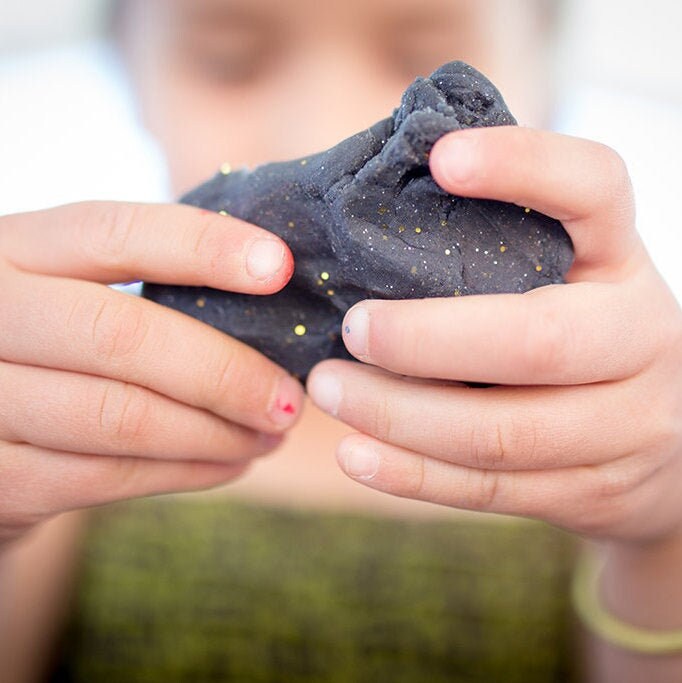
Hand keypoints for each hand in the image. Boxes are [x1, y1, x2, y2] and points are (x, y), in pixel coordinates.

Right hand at [0, 201, 302, 545]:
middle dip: (225, 371)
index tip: (281, 267)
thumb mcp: (69, 294)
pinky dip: (187, 472)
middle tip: (290, 397)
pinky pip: (109, 477)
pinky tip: (231, 462)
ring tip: (272, 434)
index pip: (114, 233)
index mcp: (14, 250)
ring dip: (217, 432)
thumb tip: (272, 289)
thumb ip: (142, 286)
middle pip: (122, 335)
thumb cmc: (51, 350)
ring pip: (122, 416)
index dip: (203, 247)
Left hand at [308, 127, 681, 544]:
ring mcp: (627, 425)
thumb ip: (496, 250)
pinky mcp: (594, 491)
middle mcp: (639, 336)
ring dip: (399, 415)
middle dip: (425, 340)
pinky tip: (357, 455)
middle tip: (349, 327)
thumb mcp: (566, 276)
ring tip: (329, 390)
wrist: (674, 439)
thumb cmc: (580, 330)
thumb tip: (367, 223)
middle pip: (536, 340)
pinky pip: (492, 490)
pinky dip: (413, 475)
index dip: (522, 165)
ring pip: (502, 432)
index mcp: (621, 260)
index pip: (594, 189)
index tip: (439, 157)